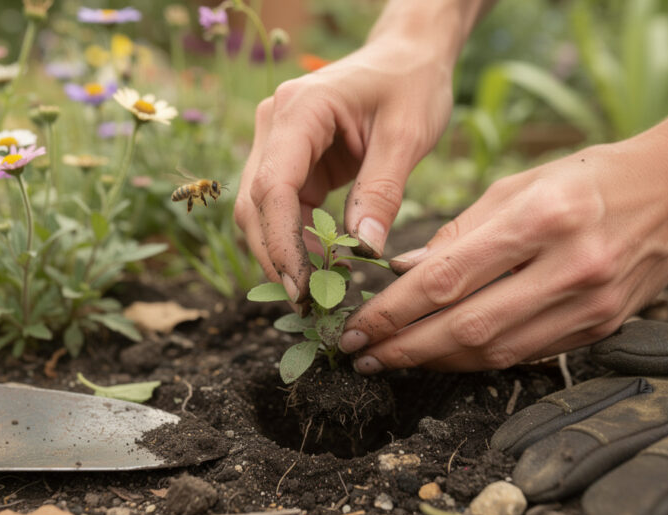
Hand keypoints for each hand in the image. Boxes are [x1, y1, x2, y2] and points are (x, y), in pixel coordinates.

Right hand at [233, 38, 453, 302]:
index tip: (301, 287)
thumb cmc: (411, 84)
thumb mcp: (407, 135)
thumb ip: (382, 190)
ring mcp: (278, 141)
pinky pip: (283, 208)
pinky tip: (322, 266)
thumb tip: (363, 249)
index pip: (273, 186)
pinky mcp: (291, 159)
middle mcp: (276, 123)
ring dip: (283, 253)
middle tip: (308, 304)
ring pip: (262, 211)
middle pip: (256, 204)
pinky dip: (298, 239)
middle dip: (277, 257)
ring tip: (317, 292)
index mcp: (300, 109)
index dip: (281, 242)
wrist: (407, 56)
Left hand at [340, 129, 667, 372]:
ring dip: (437, 362)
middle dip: (404, 347)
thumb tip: (403, 274)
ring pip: (495, 351)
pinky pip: (527, 355)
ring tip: (394, 359)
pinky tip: (446, 357)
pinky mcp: (603, 328)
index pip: (447, 278)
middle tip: (361, 355)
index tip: (356, 326)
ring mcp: (591, 305)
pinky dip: (481, 359)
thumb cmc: (589, 176)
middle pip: (466, 326)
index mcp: (541, 218)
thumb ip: (459, 232)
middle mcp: (569, 267)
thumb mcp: (519, 184)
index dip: (393, 311)